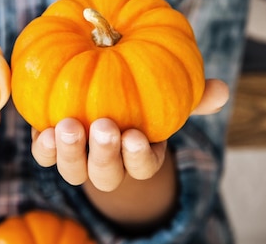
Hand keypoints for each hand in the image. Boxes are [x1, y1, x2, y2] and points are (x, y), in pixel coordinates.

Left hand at [30, 79, 228, 191]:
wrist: (99, 89)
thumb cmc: (142, 96)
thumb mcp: (168, 92)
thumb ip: (192, 94)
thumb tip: (220, 90)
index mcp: (139, 154)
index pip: (143, 168)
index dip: (138, 157)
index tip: (135, 136)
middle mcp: (108, 163)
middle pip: (107, 176)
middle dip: (105, 155)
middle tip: (105, 127)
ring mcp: (78, 158)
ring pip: (74, 172)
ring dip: (71, 153)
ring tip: (70, 126)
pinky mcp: (52, 146)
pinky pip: (45, 156)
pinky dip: (44, 147)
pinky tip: (44, 128)